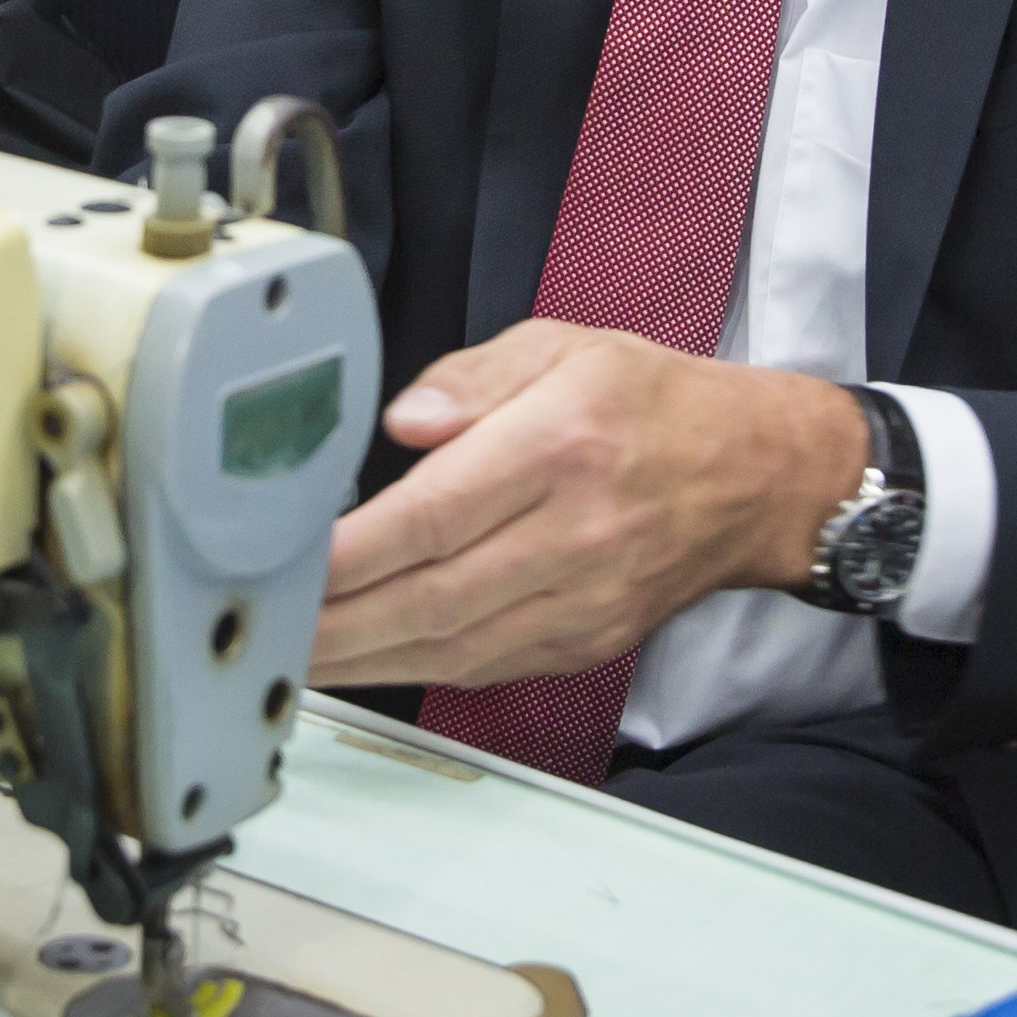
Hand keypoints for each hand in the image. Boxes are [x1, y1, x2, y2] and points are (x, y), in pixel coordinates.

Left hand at [308, 322, 868, 690]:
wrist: (756, 476)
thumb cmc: (652, 404)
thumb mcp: (564, 346)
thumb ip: (471, 377)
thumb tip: (404, 421)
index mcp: (561, 446)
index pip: (436, 515)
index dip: (352, 552)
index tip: (286, 562)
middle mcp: (576, 533)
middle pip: (433, 596)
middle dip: (334, 621)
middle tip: (260, 622)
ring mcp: (585, 599)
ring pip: (453, 647)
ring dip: (361, 659)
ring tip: (290, 651)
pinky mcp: (586, 641)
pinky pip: (485, 666)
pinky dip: (413, 670)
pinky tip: (359, 662)